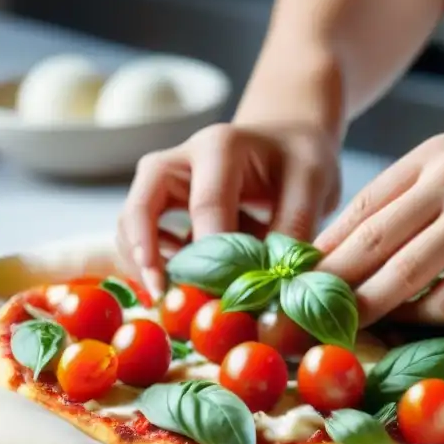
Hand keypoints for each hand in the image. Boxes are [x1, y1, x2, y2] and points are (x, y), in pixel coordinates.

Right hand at [119, 122, 341, 295]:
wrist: (286, 144)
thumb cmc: (299, 160)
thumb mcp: (313, 183)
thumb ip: (295, 226)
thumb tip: (274, 280)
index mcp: (221, 147)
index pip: (207, 203)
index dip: (211, 252)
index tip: (221, 293)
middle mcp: (180, 159)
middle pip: (143, 202)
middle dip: (146, 252)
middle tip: (162, 293)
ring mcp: (163, 181)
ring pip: (131, 221)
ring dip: (141, 262)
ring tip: (167, 299)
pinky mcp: (159, 204)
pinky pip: (138, 235)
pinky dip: (147, 263)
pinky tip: (173, 288)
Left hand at [314, 118, 443, 333]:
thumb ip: (395, 199)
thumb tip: (329, 255)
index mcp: (434, 162)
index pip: (361, 222)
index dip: (323, 269)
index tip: (291, 301)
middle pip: (389, 266)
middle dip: (346, 310)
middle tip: (315, 339)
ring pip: (439, 301)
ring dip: (410, 324)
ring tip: (392, 329)